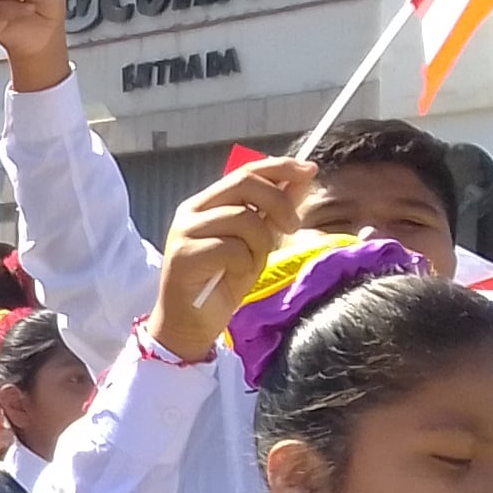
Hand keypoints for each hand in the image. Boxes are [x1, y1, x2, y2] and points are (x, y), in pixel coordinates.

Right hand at [145, 160, 310, 362]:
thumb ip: (272, 210)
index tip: (308, 170)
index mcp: (206, 203)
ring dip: (259, 243)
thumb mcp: (255, 242)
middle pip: (244, 183)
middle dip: (278, 201)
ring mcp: (185, 232)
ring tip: (249, 265)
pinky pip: (232, 248)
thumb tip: (302, 178)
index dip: (279, 167)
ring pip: (242, 218)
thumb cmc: (221, 284)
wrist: (190, 325)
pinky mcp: (184, 256)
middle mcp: (191, 211)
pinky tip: (232, 278)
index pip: (245, 170)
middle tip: (293, 226)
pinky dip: (243, 264)